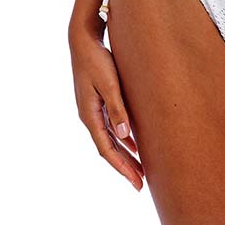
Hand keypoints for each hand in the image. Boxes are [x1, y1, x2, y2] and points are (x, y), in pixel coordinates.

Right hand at [69, 26, 144, 190]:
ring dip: (125, 155)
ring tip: (140, 169)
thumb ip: (117, 109)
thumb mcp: (109, 84)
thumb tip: (125, 136)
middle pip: (108, 149)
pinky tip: (133, 144)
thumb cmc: (97, 59)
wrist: (83, 39)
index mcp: (89, 116)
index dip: (122, 168)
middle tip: (140, 184)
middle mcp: (88, 116)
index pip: (107, 150)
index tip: (137, 183)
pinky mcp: (97, 101)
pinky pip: (110, 128)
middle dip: (125, 167)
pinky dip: (122, 139)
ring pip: (110, 139)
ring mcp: (92, 110)